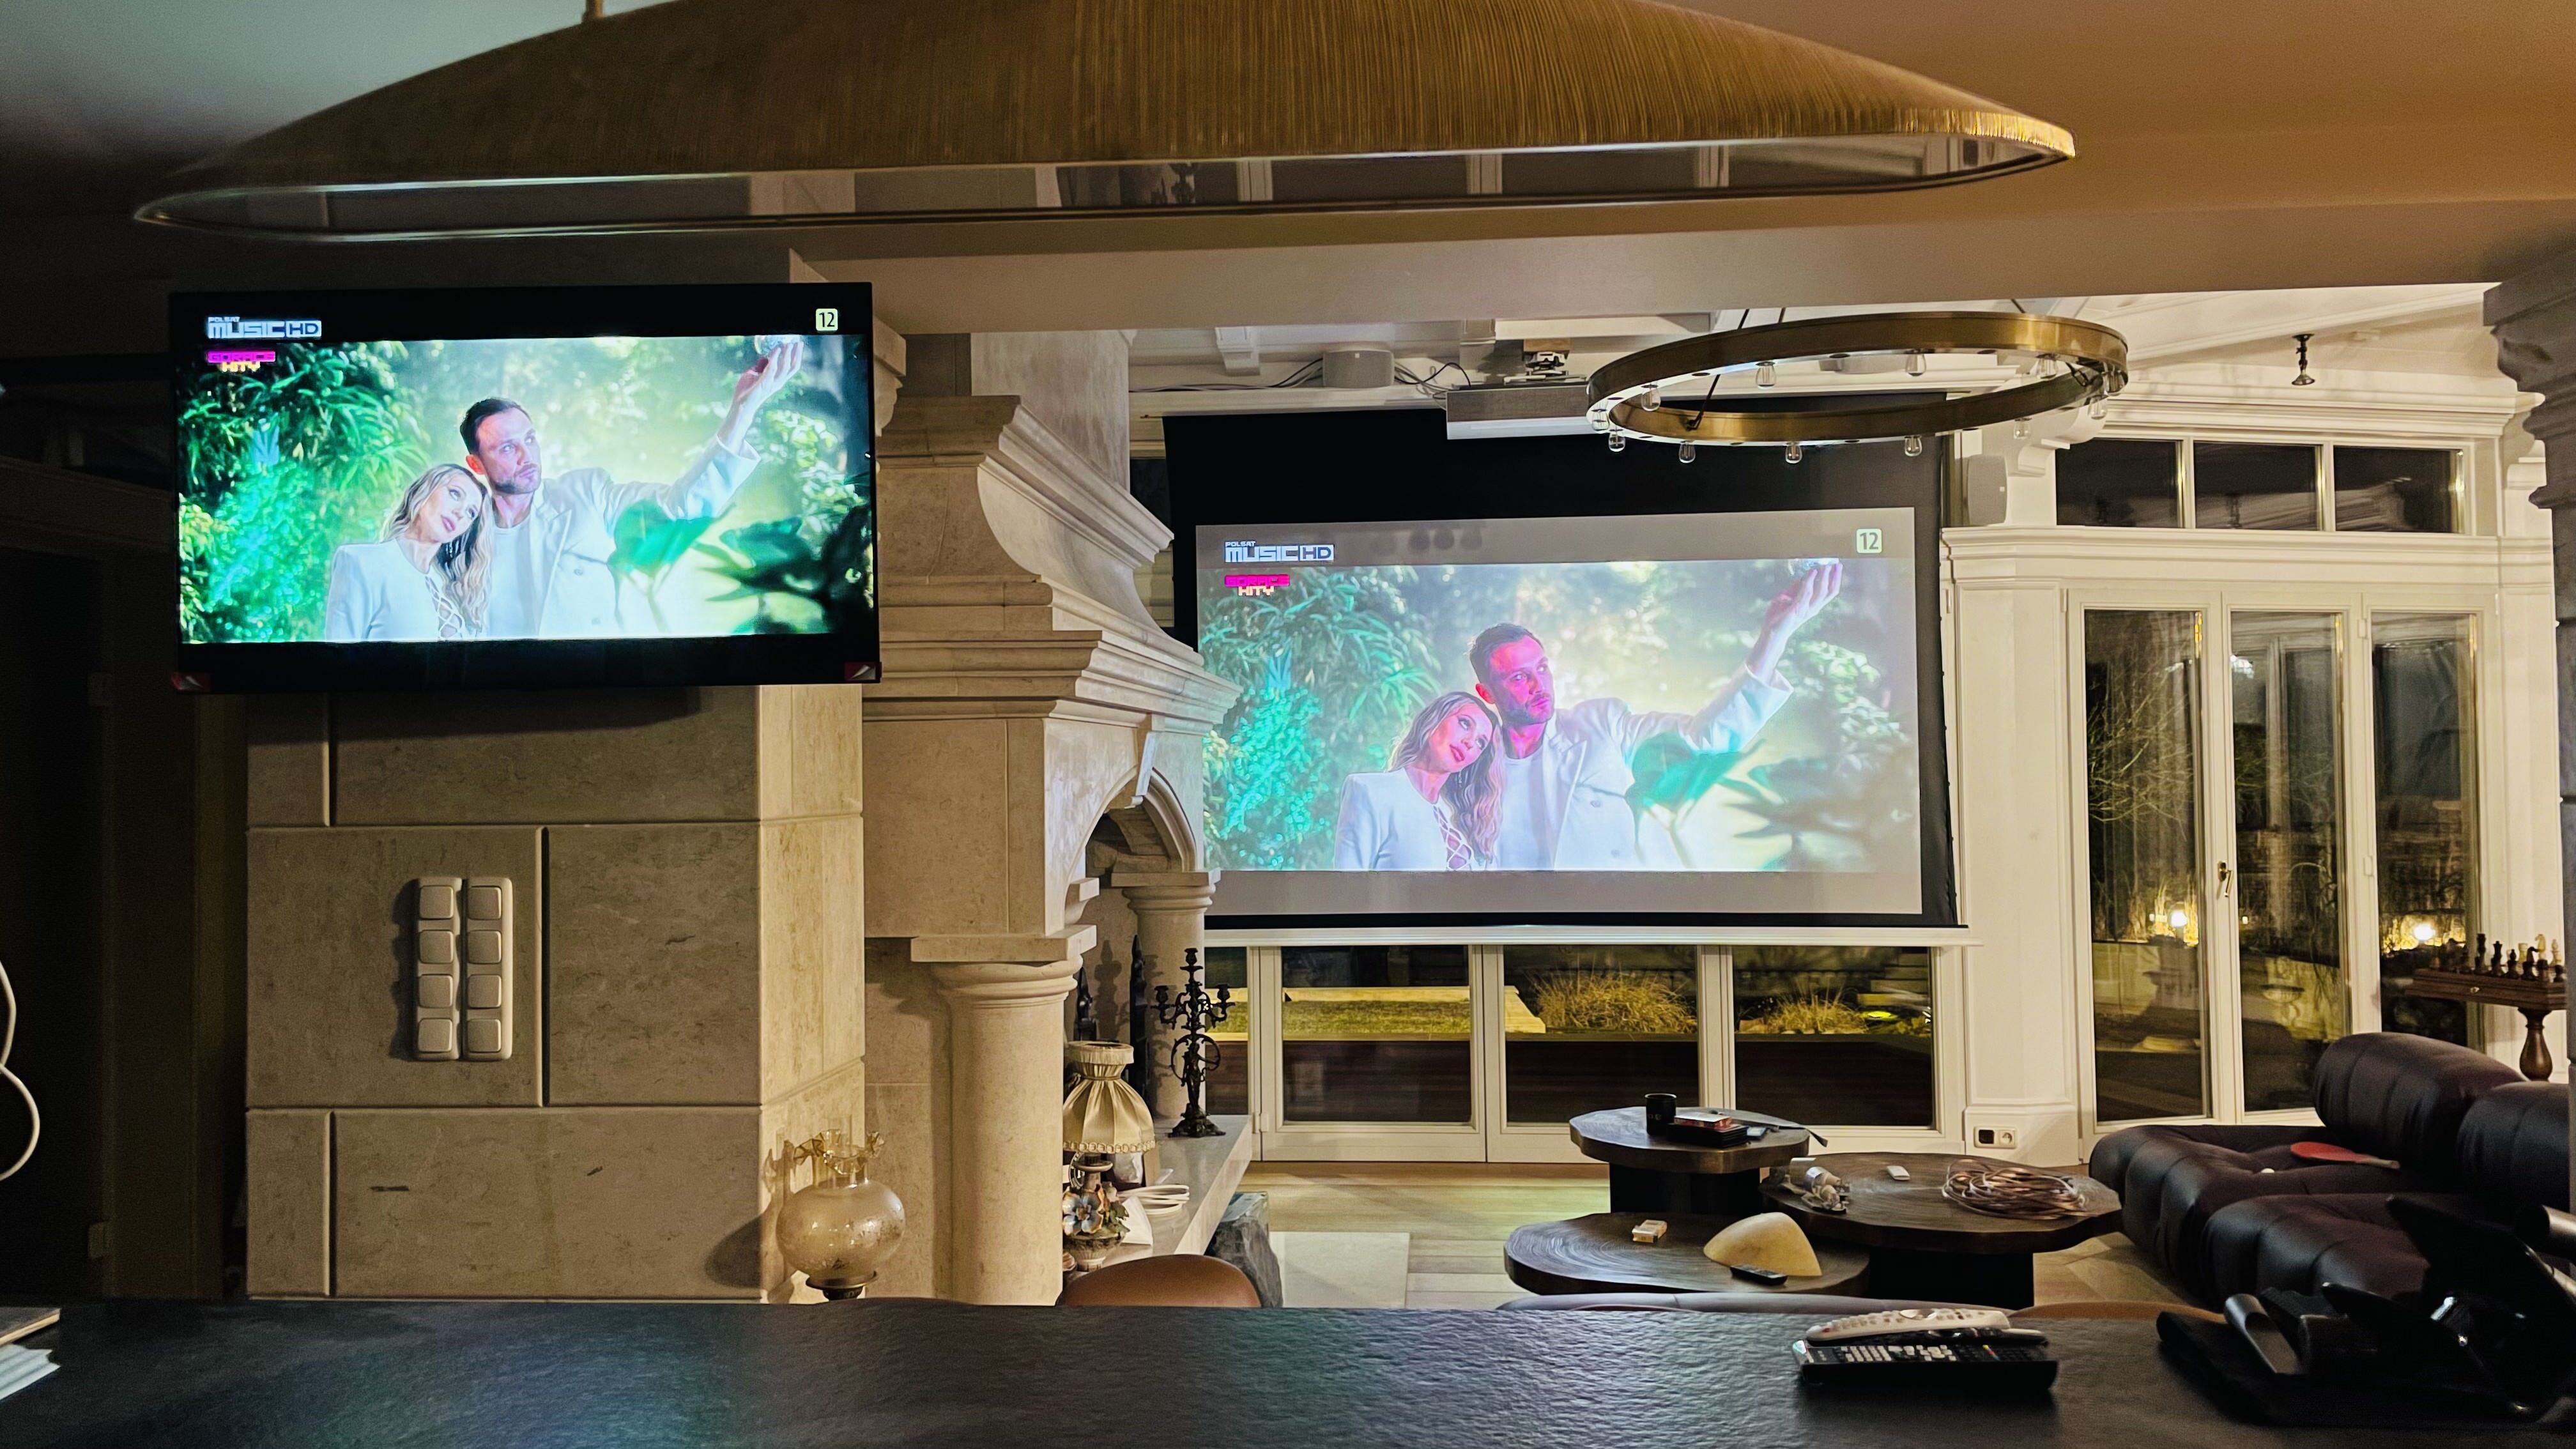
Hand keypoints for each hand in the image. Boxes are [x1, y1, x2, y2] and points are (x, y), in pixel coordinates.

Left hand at [717, 338, 802, 451]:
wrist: (741, 406)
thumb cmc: (747, 391)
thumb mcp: (753, 374)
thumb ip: (760, 367)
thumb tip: (764, 357)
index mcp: (777, 381)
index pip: (791, 368)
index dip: (796, 356)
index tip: (797, 345)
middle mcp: (778, 383)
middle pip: (792, 367)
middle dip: (796, 354)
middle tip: (798, 342)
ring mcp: (771, 384)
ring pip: (784, 367)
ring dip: (787, 354)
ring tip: (788, 344)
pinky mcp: (763, 384)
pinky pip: (771, 369)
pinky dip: (774, 358)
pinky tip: (776, 350)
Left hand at [1745, 560, 1841, 681]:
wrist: (1770, 633)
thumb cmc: (1778, 617)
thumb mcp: (1786, 598)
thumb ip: (1794, 589)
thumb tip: (1801, 577)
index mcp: (1812, 606)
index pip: (1829, 592)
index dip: (1834, 580)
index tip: (1836, 567)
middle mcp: (1813, 608)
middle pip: (1830, 592)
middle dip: (1835, 577)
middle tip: (1837, 564)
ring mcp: (1806, 609)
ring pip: (1821, 591)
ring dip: (1825, 577)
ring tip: (1826, 565)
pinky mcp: (1797, 609)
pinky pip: (1805, 593)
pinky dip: (1810, 581)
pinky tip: (1812, 572)